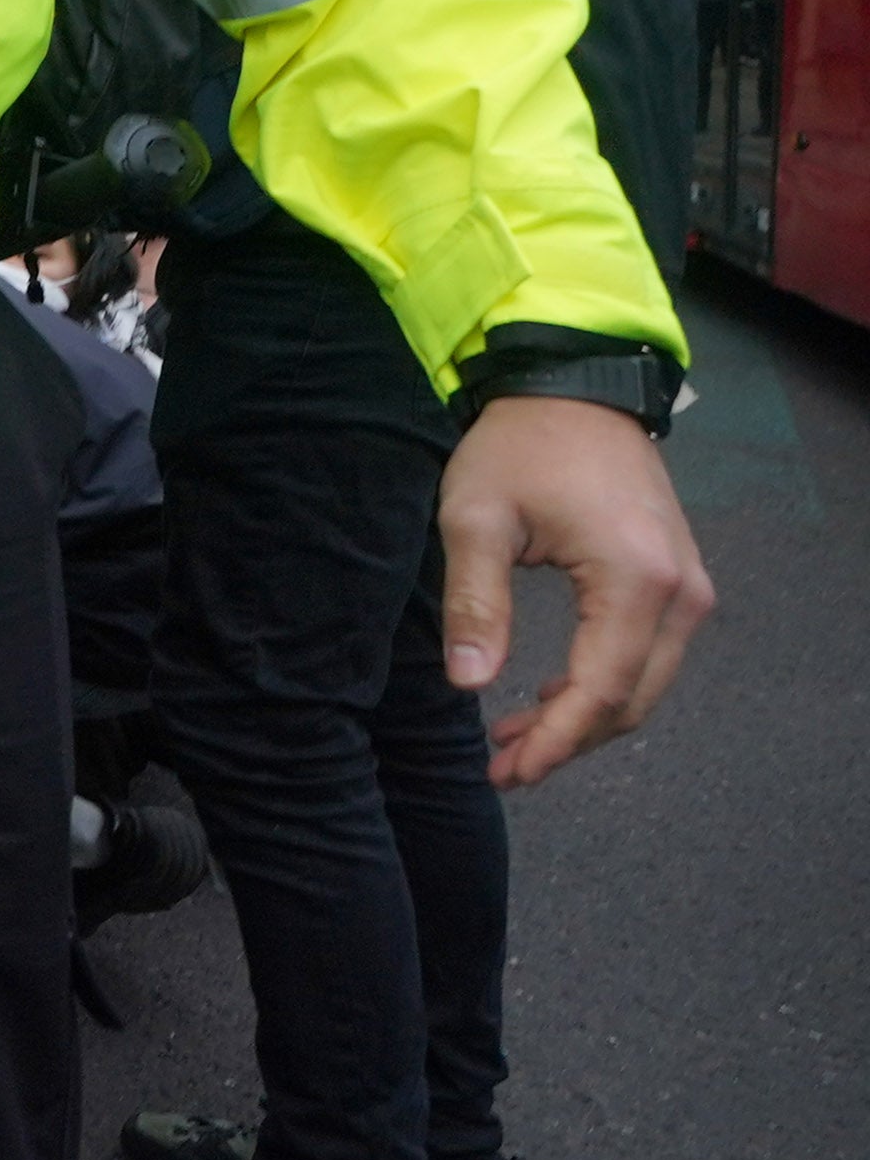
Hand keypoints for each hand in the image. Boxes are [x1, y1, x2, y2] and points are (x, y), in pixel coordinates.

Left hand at [439, 392, 714, 788]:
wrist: (572, 388)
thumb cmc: (519, 445)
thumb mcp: (476, 518)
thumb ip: (475, 603)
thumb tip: (469, 684)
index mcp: (636, 581)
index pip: (601, 690)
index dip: (556, 740)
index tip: (510, 772)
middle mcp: (681, 594)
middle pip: (631, 699)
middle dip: (568, 741)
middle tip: (504, 766)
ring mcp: (690, 587)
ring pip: (643, 684)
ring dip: (582, 718)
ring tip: (513, 739)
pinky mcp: (679, 579)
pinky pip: (646, 654)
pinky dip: (601, 685)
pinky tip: (549, 696)